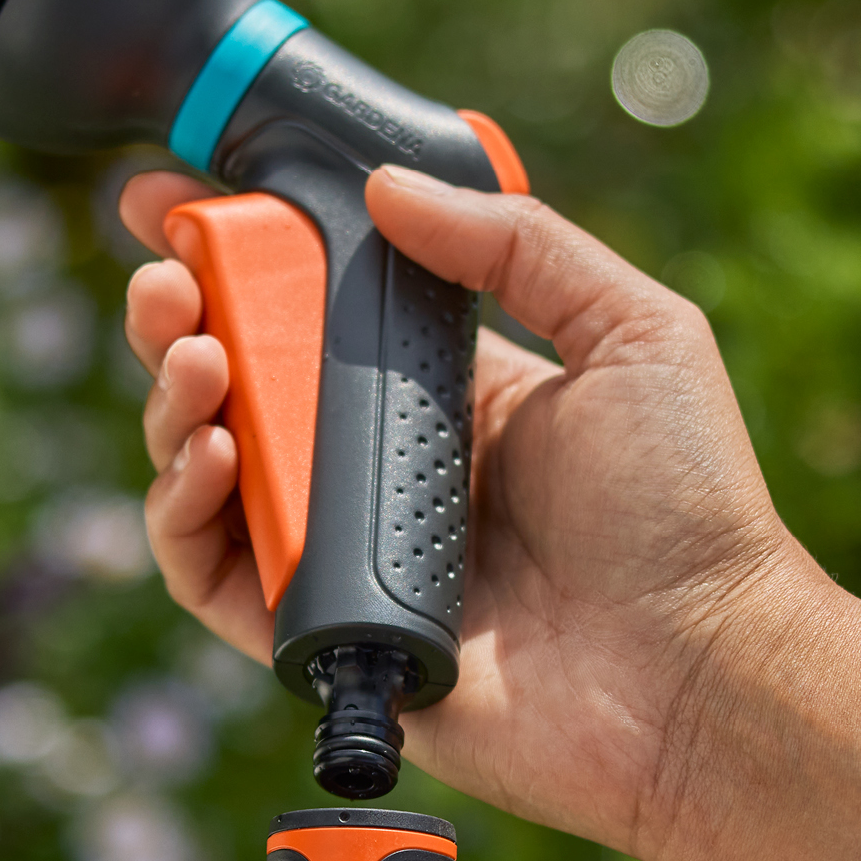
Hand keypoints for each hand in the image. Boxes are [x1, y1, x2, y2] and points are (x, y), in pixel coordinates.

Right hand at [120, 166, 822, 857]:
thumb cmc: (689, 508)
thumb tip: (389, 189)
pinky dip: (185, 518)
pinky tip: (212, 455)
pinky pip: (216, 582)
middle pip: (244, 386)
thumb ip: (519, 245)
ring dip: (172, 404)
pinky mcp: (326, 640)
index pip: (317, 313)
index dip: (240, 258)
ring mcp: (350, 556)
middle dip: (182, 318)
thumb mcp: (632, 333)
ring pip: (212, 477)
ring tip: (190, 357)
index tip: (173, 201)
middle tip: (163, 277)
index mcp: (446, 394)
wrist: (698, 672)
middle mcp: (384, 471)